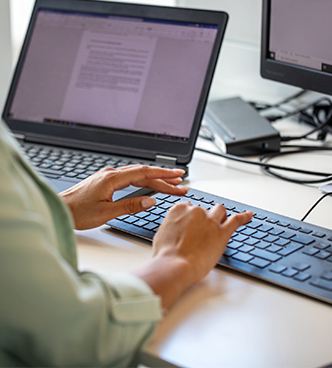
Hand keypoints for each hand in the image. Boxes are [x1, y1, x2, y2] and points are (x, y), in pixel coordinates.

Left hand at [59, 165, 187, 229]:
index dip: (163, 174)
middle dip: (164, 178)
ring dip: (155, 179)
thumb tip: (150, 201)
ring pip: (137, 176)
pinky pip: (130, 179)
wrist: (60, 208)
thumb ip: (130, 206)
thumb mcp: (106, 212)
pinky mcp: (106, 182)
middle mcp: (111, 174)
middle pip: (143, 173)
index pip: (144, 173)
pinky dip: (143, 181)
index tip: (178, 176)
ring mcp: (108, 176)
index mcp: (112, 178)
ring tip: (171, 184)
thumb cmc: (78, 212)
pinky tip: (150, 185)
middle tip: (181, 182)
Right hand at [134, 202, 252, 309]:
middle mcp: (196, 211)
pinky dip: (244, 217)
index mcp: (179, 209)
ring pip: (220, 211)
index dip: (190, 218)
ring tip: (220, 224)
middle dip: (204, 219)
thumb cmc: (166, 255)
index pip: (189, 207)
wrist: (174, 266)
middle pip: (204, 210)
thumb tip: (175, 229)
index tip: (190, 225)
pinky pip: (237, 220)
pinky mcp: (222, 232)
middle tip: (202, 232)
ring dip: (220, 216)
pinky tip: (249, 215)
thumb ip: (172, 226)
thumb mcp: (162, 235)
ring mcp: (210, 221)